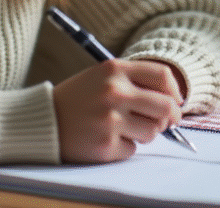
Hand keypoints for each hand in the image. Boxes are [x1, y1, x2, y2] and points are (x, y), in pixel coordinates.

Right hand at [53, 58, 183, 162]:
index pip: (162, 75)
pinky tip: (106, 138)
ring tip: (122, 127)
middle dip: (171, 117)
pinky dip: (124, 146)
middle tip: (167, 122)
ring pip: (152, 131)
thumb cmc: (78, 98)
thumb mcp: (102, 76)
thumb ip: (134, 82)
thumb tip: (172, 102)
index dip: (175, 91)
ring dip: (144, 133)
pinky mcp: (106, 144)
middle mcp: (114, 92)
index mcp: (114, 69)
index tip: (176, 101)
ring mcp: (110, 120)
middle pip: (165, 107)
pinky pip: (132, 149)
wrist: (44, 120)